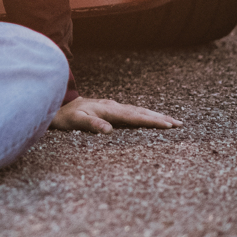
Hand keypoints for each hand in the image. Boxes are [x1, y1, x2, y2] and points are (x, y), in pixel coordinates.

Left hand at [51, 96, 181, 133]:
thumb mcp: (75, 122)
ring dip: (155, 115)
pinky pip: (132, 111)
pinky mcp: (111, 109)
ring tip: (172, 121)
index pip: (134, 117)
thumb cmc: (66, 117)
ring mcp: (113, 106)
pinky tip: (152, 118)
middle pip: (140, 112)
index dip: (151, 121)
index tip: (167, 125)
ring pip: (138, 110)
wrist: (57, 106)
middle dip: (160, 118)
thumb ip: (91, 125)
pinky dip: (145, 114)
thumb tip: (108, 130)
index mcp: (108, 110)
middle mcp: (113, 106)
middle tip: (179, 124)